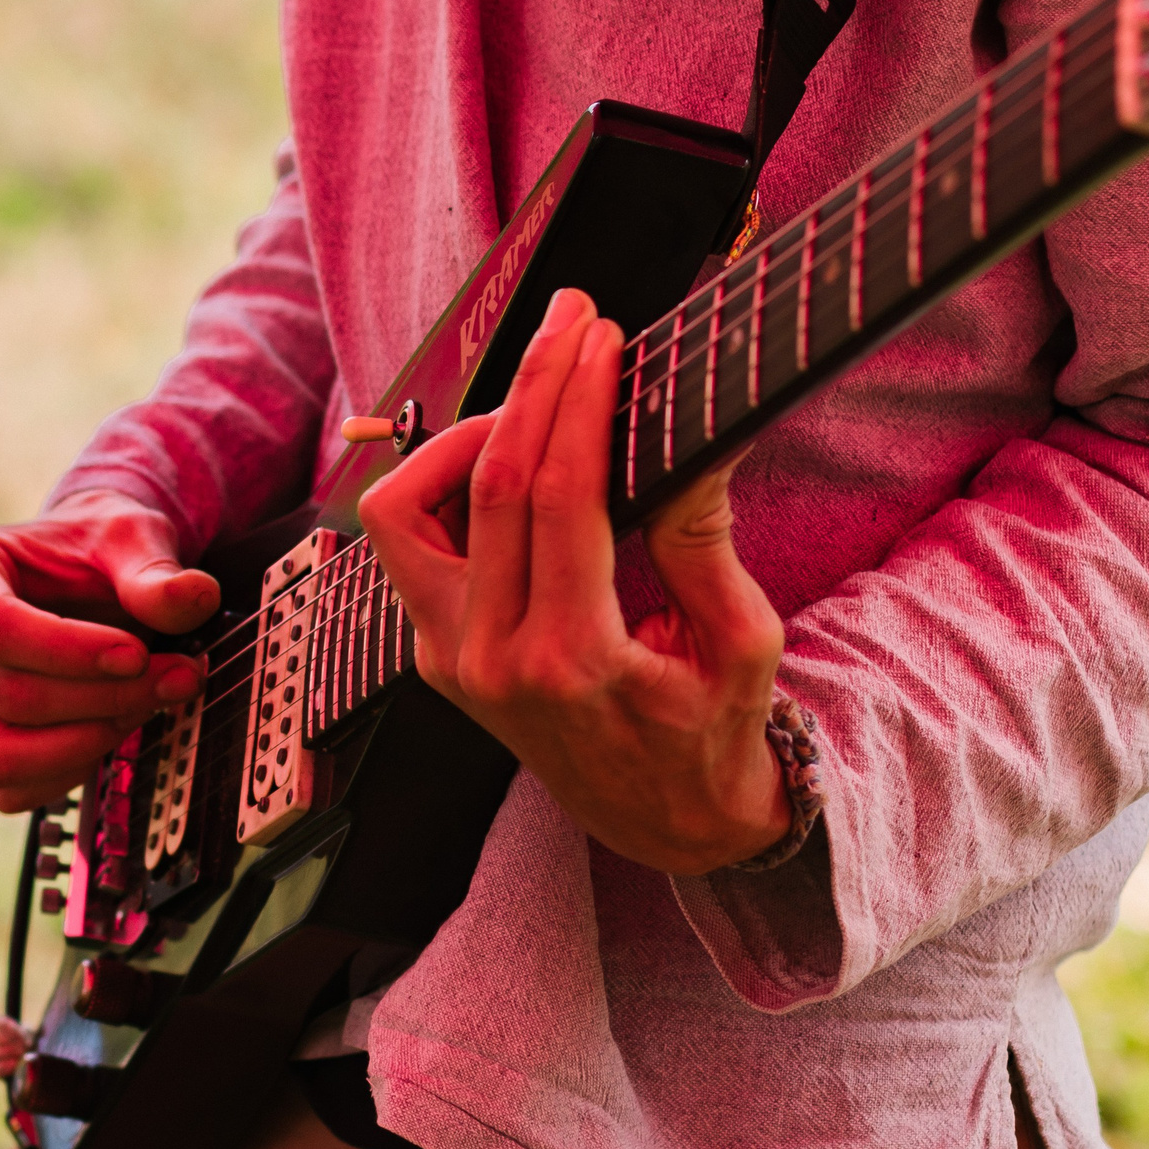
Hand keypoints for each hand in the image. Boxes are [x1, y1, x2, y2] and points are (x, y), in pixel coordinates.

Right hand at [0, 492, 219, 810]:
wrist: (88, 576)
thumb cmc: (95, 552)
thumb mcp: (130, 538)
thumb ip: (155, 570)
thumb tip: (194, 597)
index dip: (66, 652)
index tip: (136, 655)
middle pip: (9, 694)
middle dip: (104, 698)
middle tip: (178, 677)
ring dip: (87, 742)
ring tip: (146, 705)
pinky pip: (10, 790)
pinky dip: (72, 772)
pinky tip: (116, 729)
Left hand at [357, 288, 789, 875]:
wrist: (664, 825)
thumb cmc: (712, 736)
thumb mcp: (741, 644)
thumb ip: (703, 544)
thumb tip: (690, 439)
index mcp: (572, 660)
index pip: (557, 496)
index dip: (576, 402)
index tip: (601, 338)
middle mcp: (491, 660)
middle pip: (486, 485)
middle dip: (532, 386)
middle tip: (572, 323)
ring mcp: (450, 661)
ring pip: (407, 514)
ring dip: (461, 440)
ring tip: (531, 403)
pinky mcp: (435, 656)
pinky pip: (409, 550)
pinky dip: (443, 491)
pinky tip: (502, 462)